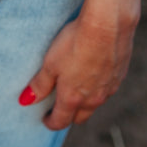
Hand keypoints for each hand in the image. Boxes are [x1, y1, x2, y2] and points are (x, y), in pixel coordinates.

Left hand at [19, 11, 135, 128]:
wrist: (107, 25)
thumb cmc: (75, 43)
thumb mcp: (50, 63)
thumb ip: (40, 84)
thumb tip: (25, 101)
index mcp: (73, 98)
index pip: (61, 121)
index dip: (51, 122)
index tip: (45, 119)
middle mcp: (93, 99)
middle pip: (80, 117)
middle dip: (69, 116)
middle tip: (59, 108)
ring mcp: (109, 88)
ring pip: (96, 103)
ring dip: (85, 101)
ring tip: (76, 88)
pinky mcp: (120, 75)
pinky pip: (108, 88)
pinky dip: (99, 87)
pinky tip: (95, 72)